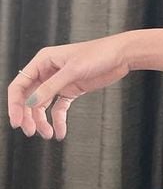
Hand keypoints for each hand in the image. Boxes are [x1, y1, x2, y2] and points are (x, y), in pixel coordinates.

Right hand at [7, 36, 132, 139]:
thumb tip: (31, 103)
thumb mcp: (73, 70)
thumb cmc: (99, 54)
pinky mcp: (71, 90)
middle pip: (28, 98)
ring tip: (48, 135)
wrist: (122, 55)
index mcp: (43, 61)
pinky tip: (60, 133)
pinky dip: (58, 121)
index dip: (14, 105)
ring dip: (42, 121)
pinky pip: (58, 109)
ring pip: (42, 106)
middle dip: (28, 116)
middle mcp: (48, 71)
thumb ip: (51, 87)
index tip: (16, 123)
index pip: (20, 85)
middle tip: (31, 132)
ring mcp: (59, 82)